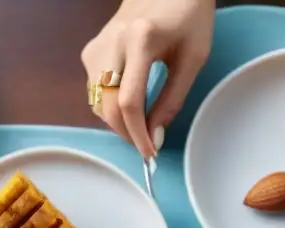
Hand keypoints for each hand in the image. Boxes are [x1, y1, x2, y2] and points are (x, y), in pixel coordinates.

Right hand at [82, 0, 214, 156]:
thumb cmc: (188, 17)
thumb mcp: (193, 59)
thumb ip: (173, 98)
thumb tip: (156, 134)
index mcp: (140, 40)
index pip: (129, 101)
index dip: (138, 134)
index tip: (150, 152)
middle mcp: (111, 42)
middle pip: (106, 106)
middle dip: (125, 133)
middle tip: (146, 144)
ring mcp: (97, 45)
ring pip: (96, 101)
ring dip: (117, 121)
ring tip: (142, 125)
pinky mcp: (91, 49)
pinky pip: (94, 90)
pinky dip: (109, 106)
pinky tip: (130, 106)